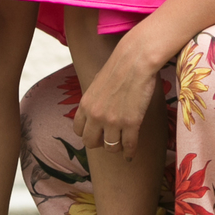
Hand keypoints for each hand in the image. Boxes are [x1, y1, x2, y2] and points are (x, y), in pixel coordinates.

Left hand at [72, 36, 160, 160]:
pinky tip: (131, 154)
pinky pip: (128, 146)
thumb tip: (95, 108)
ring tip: (122, 144)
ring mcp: (113, 121)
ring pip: (111, 147)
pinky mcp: (131, 123)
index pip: (78, 131)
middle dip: (99, 143)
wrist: (136, 60)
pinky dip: (130, 153)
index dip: (87, 133)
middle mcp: (96, 116)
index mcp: (85, 104)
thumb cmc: (119, 67)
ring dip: (116, 147)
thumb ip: (93, 100)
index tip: (96, 133)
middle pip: (91, 143)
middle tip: (108, 140)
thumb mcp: (97, 83)